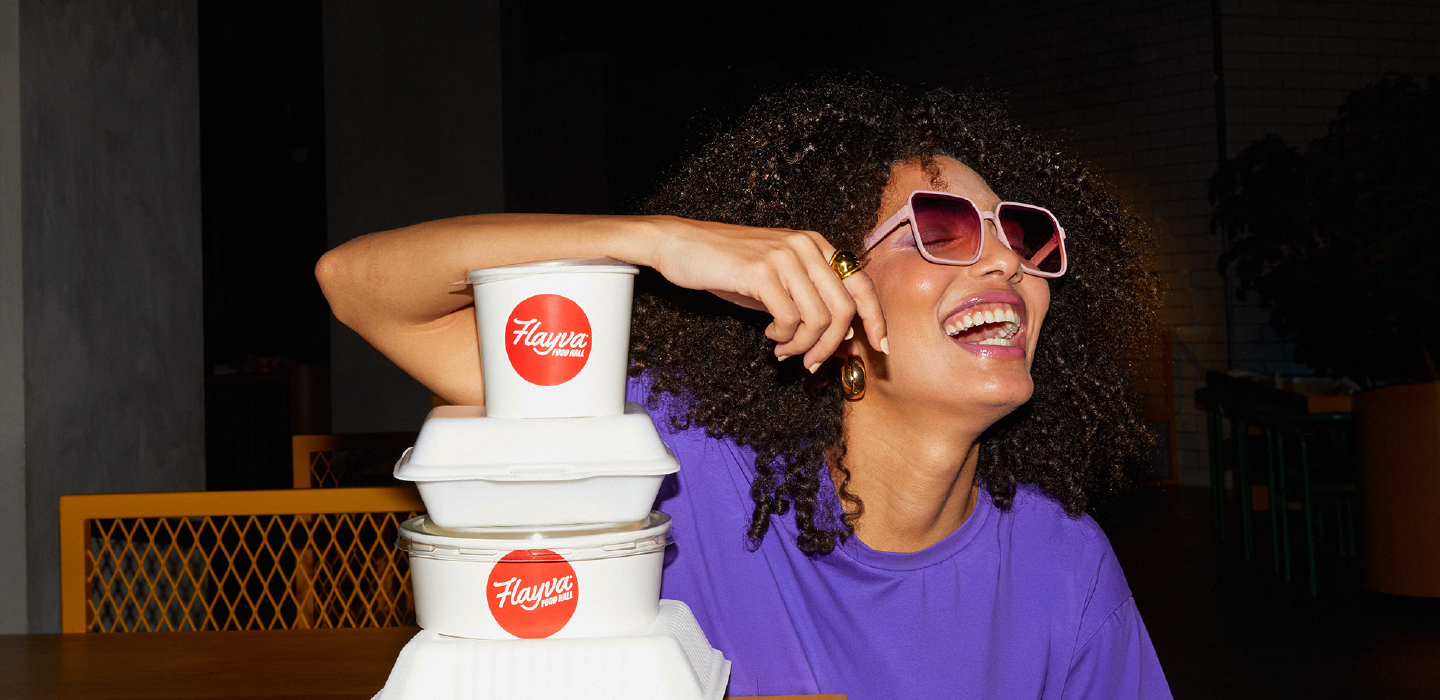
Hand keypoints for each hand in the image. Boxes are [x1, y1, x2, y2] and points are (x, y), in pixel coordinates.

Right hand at [638, 216, 887, 370]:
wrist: (683, 244)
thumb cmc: (729, 265)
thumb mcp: (778, 280)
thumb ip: (810, 301)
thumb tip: (842, 338)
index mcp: (816, 245)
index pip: (861, 284)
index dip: (876, 318)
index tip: (879, 347)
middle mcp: (806, 246)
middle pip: (844, 308)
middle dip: (831, 346)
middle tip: (812, 363)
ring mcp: (785, 257)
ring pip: (819, 318)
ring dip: (804, 345)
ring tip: (785, 350)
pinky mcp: (761, 271)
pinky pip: (789, 318)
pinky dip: (784, 337)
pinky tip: (770, 336)